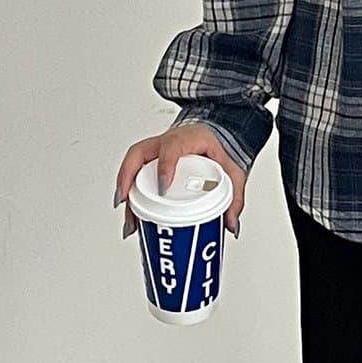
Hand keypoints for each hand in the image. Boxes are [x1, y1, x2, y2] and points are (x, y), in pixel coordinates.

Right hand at [113, 124, 247, 239]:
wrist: (218, 137)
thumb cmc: (221, 151)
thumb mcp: (234, 173)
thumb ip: (235, 198)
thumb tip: (230, 225)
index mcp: (189, 139)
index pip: (172, 147)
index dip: (165, 166)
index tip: (164, 187)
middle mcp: (166, 143)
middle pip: (138, 155)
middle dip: (127, 178)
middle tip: (126, 203)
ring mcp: (155, 152)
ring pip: (132, 167)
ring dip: (126, 194)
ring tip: (130, 221)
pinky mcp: (151, 163)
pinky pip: (135, 175)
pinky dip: (131, 198)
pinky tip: (134, 219)